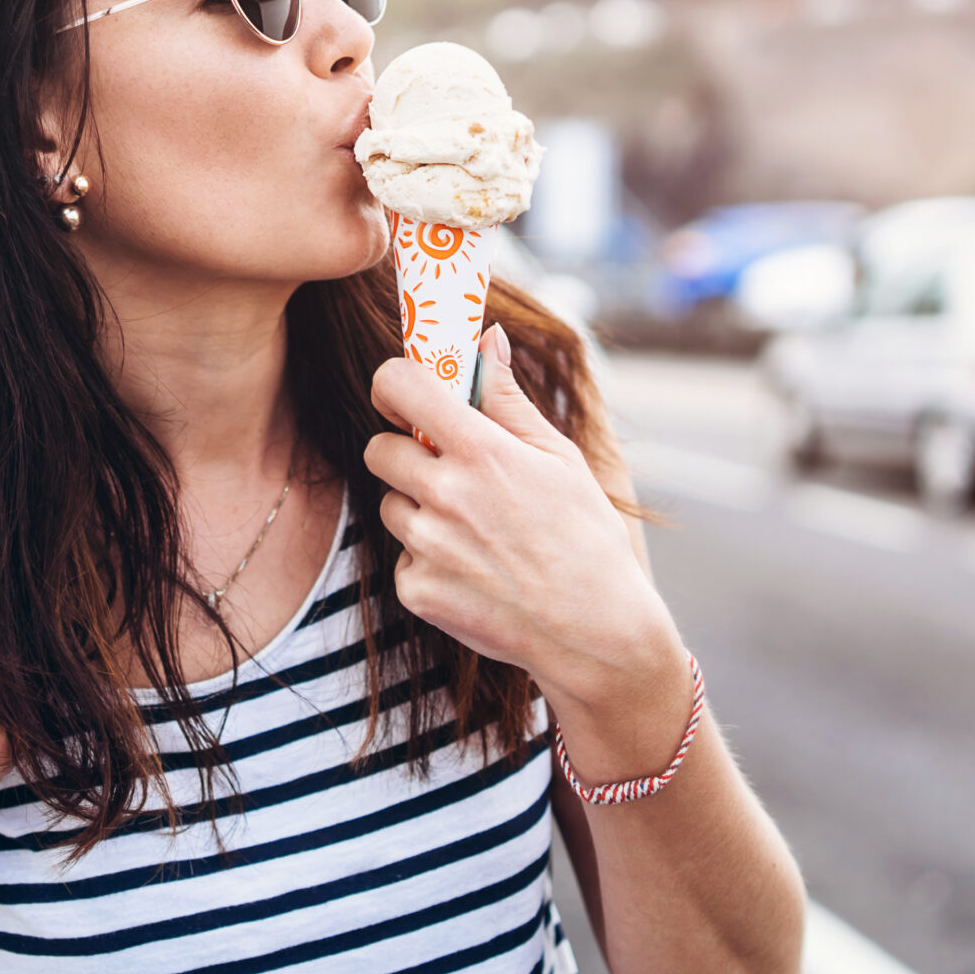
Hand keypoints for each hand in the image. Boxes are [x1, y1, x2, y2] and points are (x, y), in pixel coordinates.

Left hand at [365, 325, 681, 712]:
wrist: (595, 633)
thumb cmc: (586, 539)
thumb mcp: (560, 458)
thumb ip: (509, 398)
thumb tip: (486, 340)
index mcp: (482, 452)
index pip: (398, 386)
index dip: (396, 386)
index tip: (411, 399)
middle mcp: (445, 495)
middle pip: (379, 450)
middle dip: (407, 454)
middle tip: (452, 473)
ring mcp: (427, 546)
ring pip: (391, 506)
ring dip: (420, 509)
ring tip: (478, 531)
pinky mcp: (416, 591)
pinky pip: (403, 558)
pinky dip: (429, 562)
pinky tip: (476, 571)